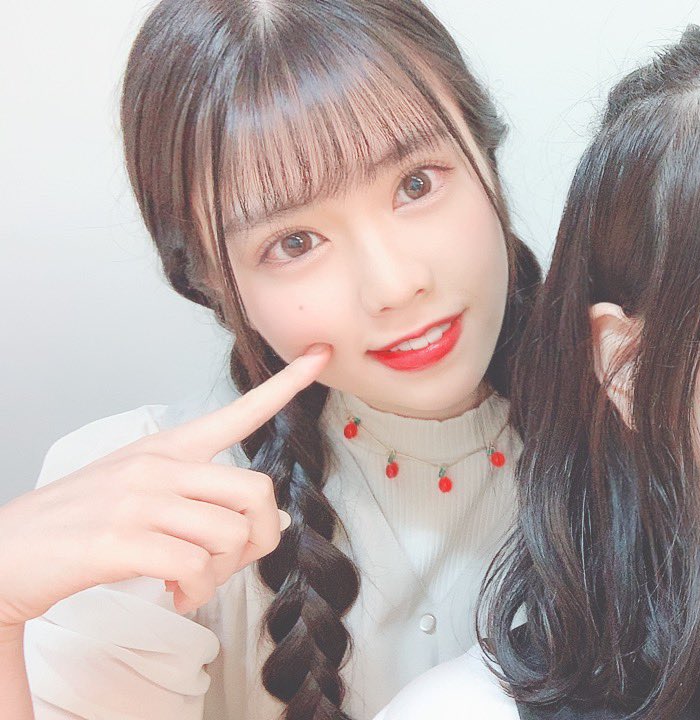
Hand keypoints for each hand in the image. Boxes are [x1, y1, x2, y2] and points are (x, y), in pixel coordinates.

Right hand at [0, 345, 330, 626]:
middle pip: (257, 492)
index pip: (238, 412)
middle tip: (230, 564)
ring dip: (220, 575)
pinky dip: (194, 593)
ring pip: (229, 536)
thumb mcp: (142, 498)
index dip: (284, 385)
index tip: (320, 353)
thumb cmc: (80, 530)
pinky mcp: (121, 540)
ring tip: (189, 583)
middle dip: (259, 539)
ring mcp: (138, 500)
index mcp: (166, 449)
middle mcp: (157, 466)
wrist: (5, 557)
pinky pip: (195, 568)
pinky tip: (173, 595)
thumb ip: (202, 501)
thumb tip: (274, 525)